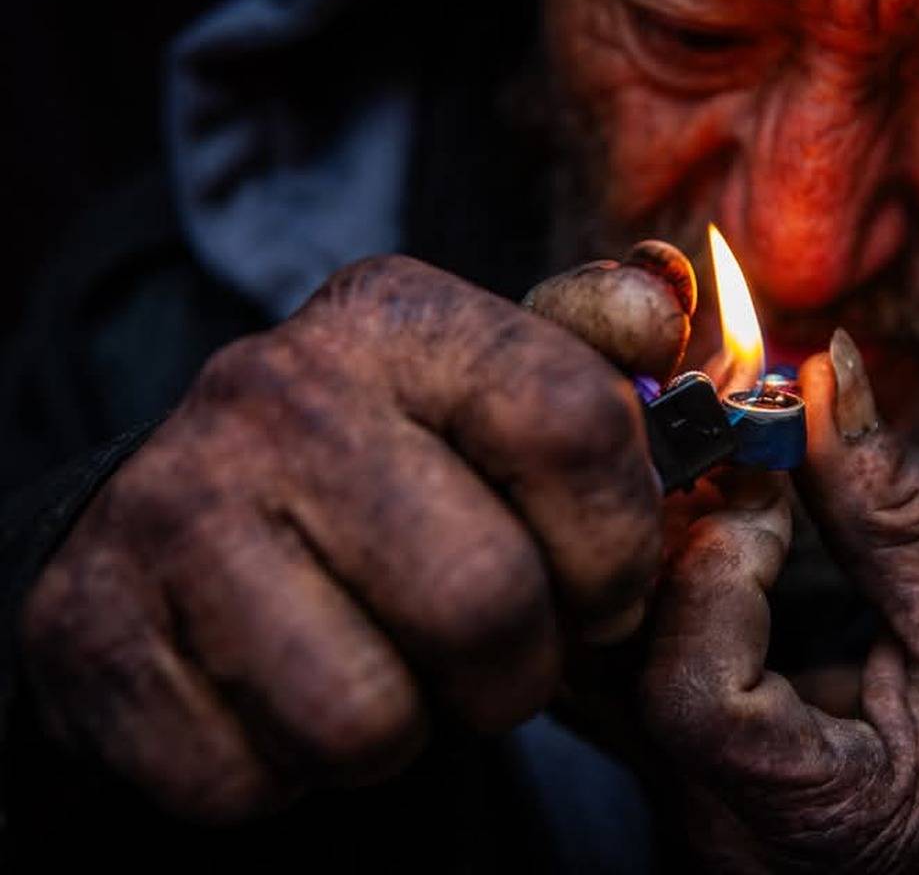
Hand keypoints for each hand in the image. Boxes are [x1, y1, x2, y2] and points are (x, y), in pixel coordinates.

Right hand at [21, 247, 691, 822]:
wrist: (180, 523)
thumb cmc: (385, 466)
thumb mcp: (487, 386)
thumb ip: (588, 356)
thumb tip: (657, 310)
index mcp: (396, 316)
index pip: (573, 427)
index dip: (619, 543)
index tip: (604, 585)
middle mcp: (273, 390)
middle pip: (484, 601)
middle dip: (518, 669)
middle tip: (496, 656)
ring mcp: (170, 508)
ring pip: (363, 718)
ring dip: (403, 730)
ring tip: (387, 669)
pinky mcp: (90, 627)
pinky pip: (248, 780)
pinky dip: (288, 772)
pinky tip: (286, 692)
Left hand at [637, 330, 918, 872]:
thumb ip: (893, 509)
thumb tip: (823, 373)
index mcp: (809, 811)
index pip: (692, 697)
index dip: (716, 575)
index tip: (770, 498)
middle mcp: (713, 819)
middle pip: (609, 663)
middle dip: (653, 526)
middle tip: (713, 439)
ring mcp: (675, 795)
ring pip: (592, 651)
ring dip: (643, 537)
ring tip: (704, 467)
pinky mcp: (663, 759)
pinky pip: (613, 654)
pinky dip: (648, 568)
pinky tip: (693, 514)